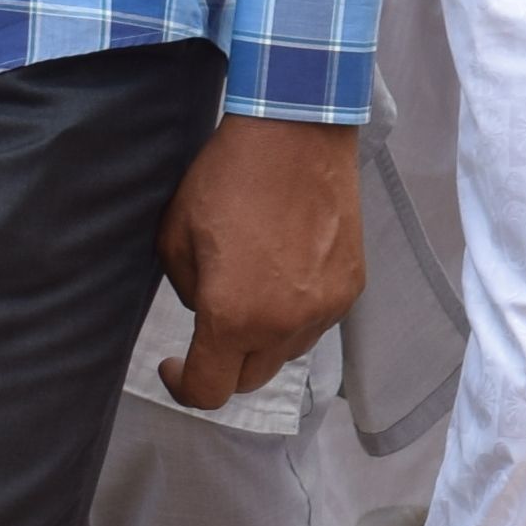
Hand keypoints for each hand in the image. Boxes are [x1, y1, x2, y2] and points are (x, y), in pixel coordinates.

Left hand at [157, 115, 363, 407]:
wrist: (297, 133)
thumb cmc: (227, 178)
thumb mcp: (175, 237)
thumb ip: (188, 291)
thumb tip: (208, 310)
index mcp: (233, 316)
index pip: (209, 391)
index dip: (183, 386)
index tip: (174, 363)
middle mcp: (285, 325)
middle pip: (249, 381)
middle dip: (223, 364)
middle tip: (209, 329)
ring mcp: (326, 309)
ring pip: (286, 353)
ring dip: (262, 340)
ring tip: (253, 291)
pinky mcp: (351, 287)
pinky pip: (316, 322)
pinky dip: (296, 314)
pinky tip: (286, 273)